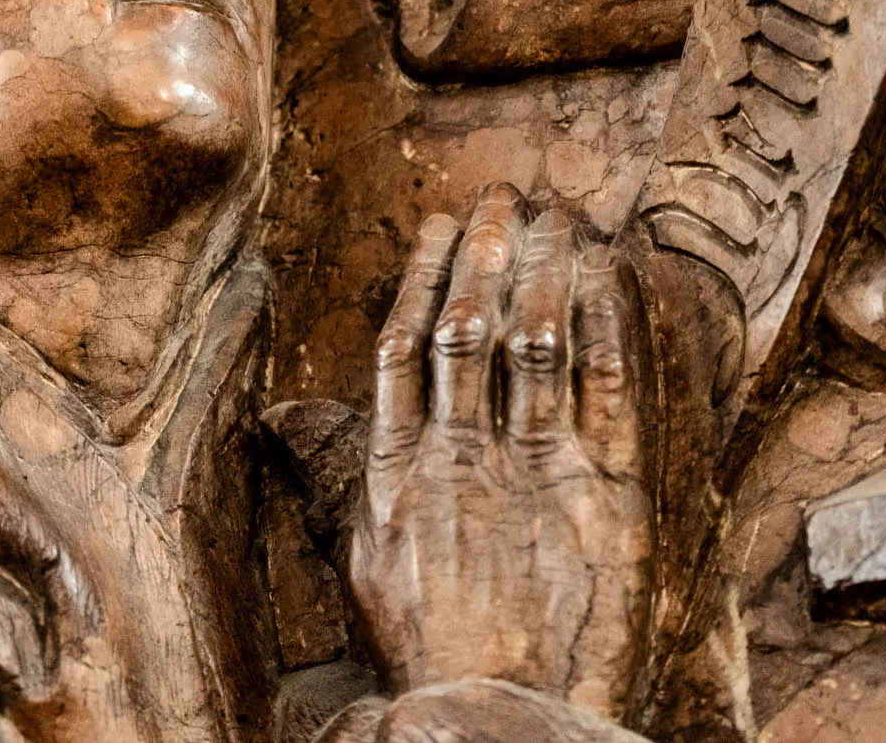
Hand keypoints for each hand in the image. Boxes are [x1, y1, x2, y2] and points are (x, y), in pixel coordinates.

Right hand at [347, 184, 653, 722]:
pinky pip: (603, 386)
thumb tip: (278, 423)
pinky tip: (607, 278)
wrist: (502, 712)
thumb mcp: (362, 564)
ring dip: (545, 269)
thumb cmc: (431, 646)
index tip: (441, 222)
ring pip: (533, 340)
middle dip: (488, 250)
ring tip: (558, 216)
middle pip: (470, 324)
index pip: (403, 341)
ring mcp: (533, 470)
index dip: (426, 273)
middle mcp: (462, 454)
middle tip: (506, 194)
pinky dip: (604, 324)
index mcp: (397, 468)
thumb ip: (331, 479)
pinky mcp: (601, 492)